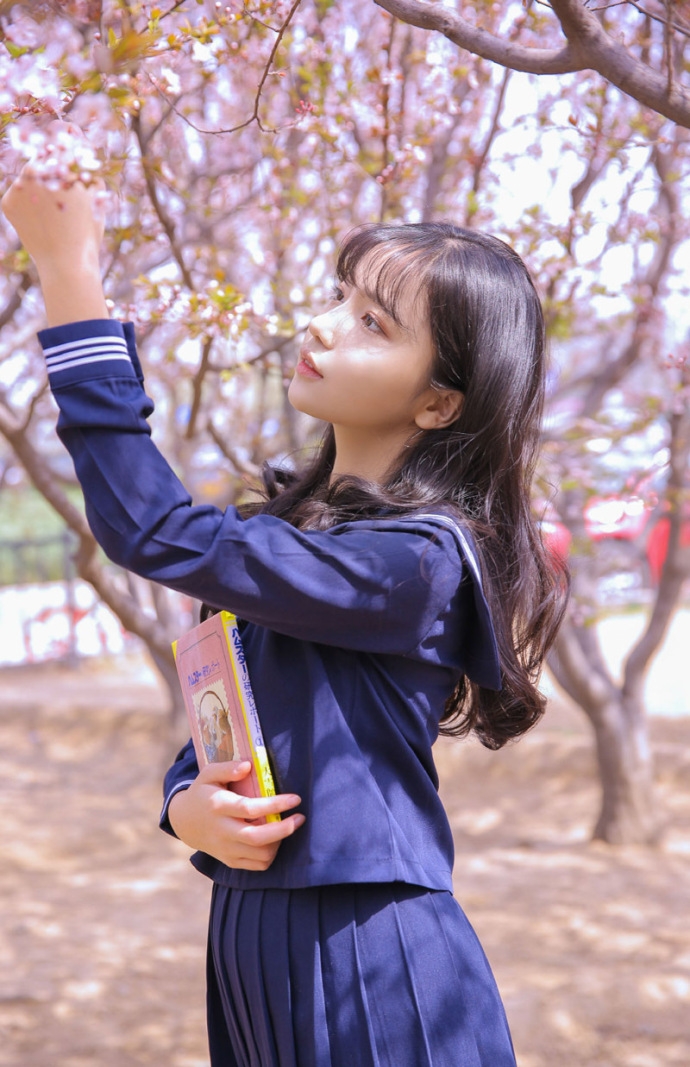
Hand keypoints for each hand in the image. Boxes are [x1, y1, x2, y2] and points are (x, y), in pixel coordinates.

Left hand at [1, 132, 108, 325]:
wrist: (66, 264)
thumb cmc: (87, 233)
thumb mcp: (96, 198)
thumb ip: (89, 171)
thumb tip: (83, 155)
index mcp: (62, 164)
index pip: (62, 137)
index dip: (68, 135)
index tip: (69, 135)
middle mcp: (36, 169)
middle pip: (43, 155)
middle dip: (52, 163)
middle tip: (62, 185)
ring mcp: (18, 186)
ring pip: (29, 175)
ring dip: (39, 184)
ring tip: (53, 209)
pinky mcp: (7, 202)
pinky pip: (18, 194)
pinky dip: (27, 202)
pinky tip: (41, 219)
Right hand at [167, 760, 305, 871]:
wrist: (185, 822)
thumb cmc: (203, 793)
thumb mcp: (208, 774)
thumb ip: (227, 768)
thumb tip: (248, 766)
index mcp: (218, 807)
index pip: (250, 808)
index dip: (276, 805)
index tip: (296, 799)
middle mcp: (221, 831)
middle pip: (257, 838)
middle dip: (284, 829)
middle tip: (300, 818)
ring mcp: (225, 849)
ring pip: (260, 854)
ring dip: (279, 842)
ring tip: (286, 826)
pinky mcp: (229, 861)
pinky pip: (257, 865)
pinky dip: (271, 854)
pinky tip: (275, 839)